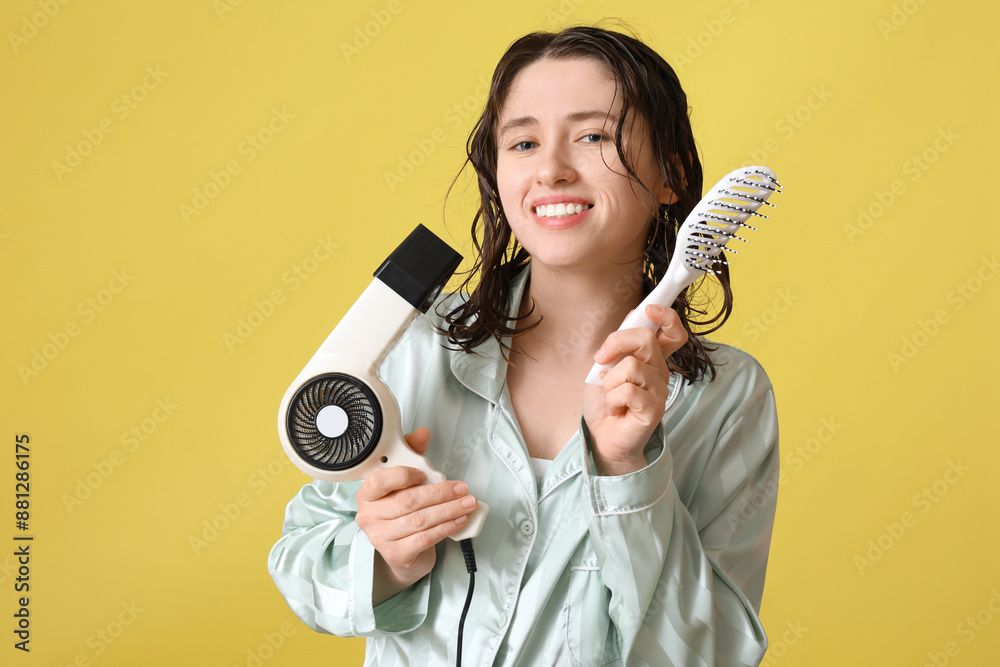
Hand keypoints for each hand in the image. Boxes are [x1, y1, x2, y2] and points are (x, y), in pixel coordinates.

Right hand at [355, 428, 477, 603]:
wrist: (402, 552)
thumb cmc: (401, 512)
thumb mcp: (405, 481)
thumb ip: (412, 455)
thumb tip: (422, 433)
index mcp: (368, 494)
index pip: (379, 481)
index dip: (402, 476)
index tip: (423, 473)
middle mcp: (370, 516)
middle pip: (408, 501)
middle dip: (440, 493)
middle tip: (461, 488)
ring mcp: (381, 538)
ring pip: (419, 520)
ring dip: (448, 510)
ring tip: (467, 503)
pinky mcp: (397, 555)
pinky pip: (425, 539)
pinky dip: (446, 528)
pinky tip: (459, 521)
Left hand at [583, 304, 687, 475]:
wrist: (601, 438)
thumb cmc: (605, 403)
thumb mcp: (605, 365)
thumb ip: (621, 343)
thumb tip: (634, 313)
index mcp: (652, 359)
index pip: (673, 332)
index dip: (667, 316)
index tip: (650, 308)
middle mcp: (660, 371)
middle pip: (646, 338)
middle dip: (617, 342)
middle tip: (601, 360)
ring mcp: (660, 390)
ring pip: (631, 366)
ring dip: (609, 382)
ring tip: (611, 397)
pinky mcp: (655, 409)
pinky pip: (628, 390)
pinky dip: (612, 398)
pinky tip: (616, 409)